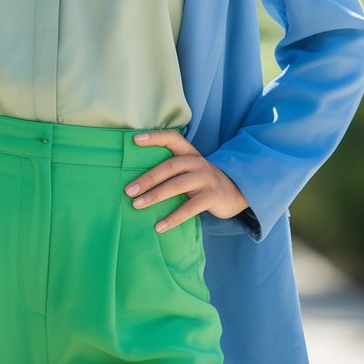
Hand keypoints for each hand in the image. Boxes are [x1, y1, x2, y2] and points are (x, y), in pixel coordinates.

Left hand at [124, 131, 248, 232]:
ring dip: (155, 196)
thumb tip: (137, 179)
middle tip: (128, 190)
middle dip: (147, 178)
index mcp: (189, 153)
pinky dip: (172, 218)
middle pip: (169, 166)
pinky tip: (159, 226)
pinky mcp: (212, 197)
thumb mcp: (189, 169)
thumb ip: (172, 168)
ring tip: (137, 205)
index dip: (154, 137)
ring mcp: (206, 179)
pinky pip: (189, 208)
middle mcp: (198, 162)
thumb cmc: (201, 181)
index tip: (134, 140)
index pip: (172, 138)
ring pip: (177, 185)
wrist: (234, 192)